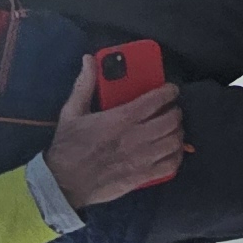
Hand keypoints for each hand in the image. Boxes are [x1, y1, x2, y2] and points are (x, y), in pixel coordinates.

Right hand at [44, 58, 185, 205]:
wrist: (64, 182)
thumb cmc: (68, 146)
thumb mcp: (72, 112)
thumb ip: (84, 85)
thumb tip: (88, 59)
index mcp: (120, 119)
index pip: (156, 100)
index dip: (169, 92)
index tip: (171, 90)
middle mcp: (135, 137)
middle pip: (171, 120)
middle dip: (175, 111)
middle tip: (171, 109)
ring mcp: (141, 159)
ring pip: (174, 142)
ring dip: (178, 133)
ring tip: (173, 129)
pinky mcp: (142, 177)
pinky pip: (171, 165)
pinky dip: (177, 156)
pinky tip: (172, 151)